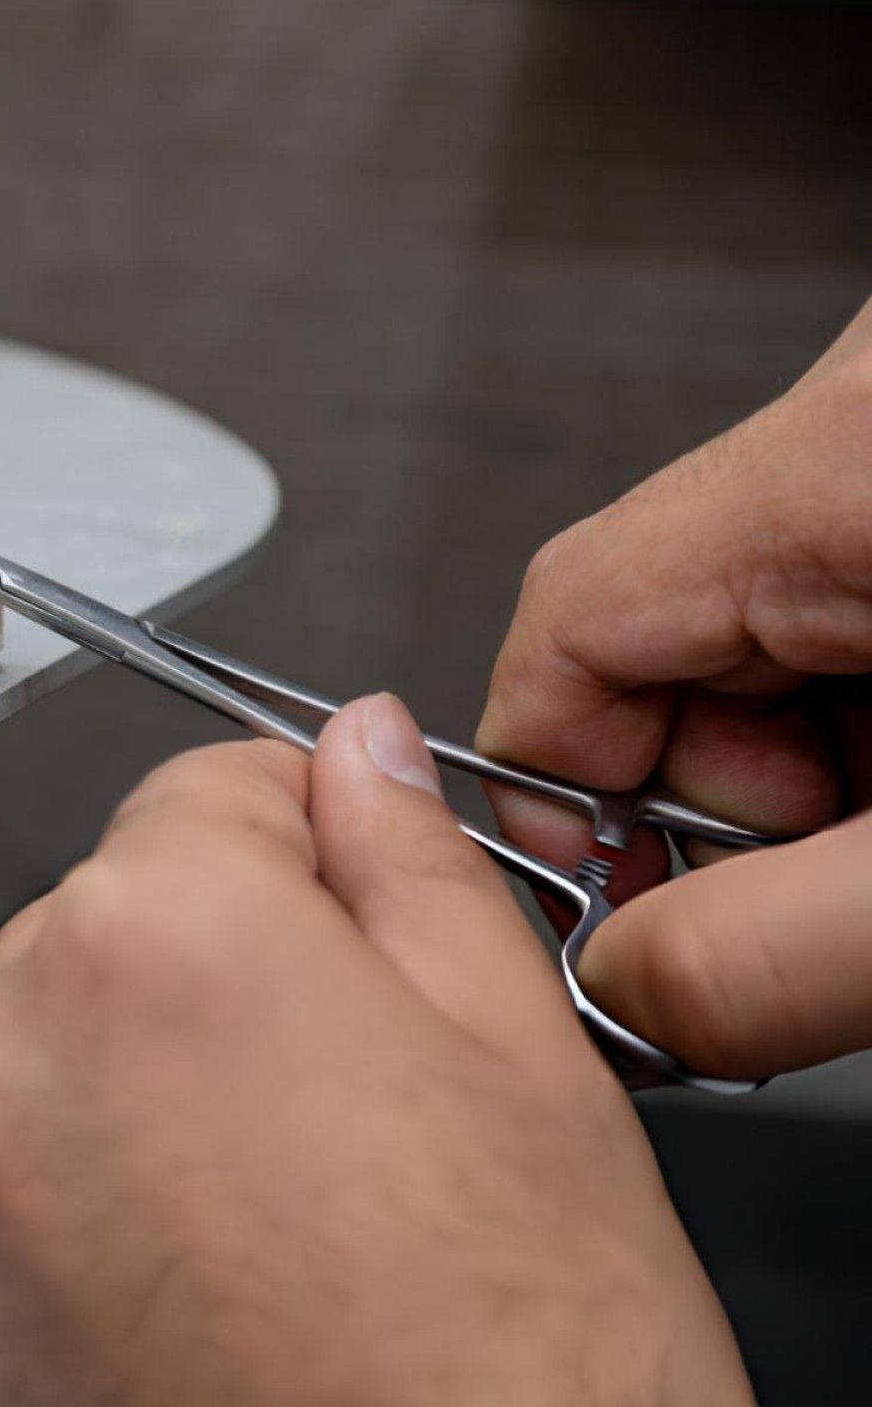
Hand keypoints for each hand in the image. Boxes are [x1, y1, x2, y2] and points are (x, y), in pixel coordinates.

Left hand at [0, 697, 756, 1406]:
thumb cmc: (508, 1386)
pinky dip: (68, 1253)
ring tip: (271, 1254)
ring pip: (38, 1089)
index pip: (205, 798)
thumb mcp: (523, 1068)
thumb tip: (360, 756)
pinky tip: (185, 1324)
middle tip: (341, 1133)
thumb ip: (412, 870)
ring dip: (128, 1129)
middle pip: (105, 945)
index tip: (347, 927)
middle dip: (208, 1001)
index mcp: (154, 939)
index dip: (305, 861)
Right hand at [477, 295, 871, 1078]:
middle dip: (732, 795)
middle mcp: (868, 410)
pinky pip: (850, 593)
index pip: (569, 620)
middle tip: (840, 895)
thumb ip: (784, 952)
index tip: (632, 906)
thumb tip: (628, 997)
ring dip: (823, 766)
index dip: (565, 788)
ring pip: (763, 624)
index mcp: (850, 460)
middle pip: (661, 631)